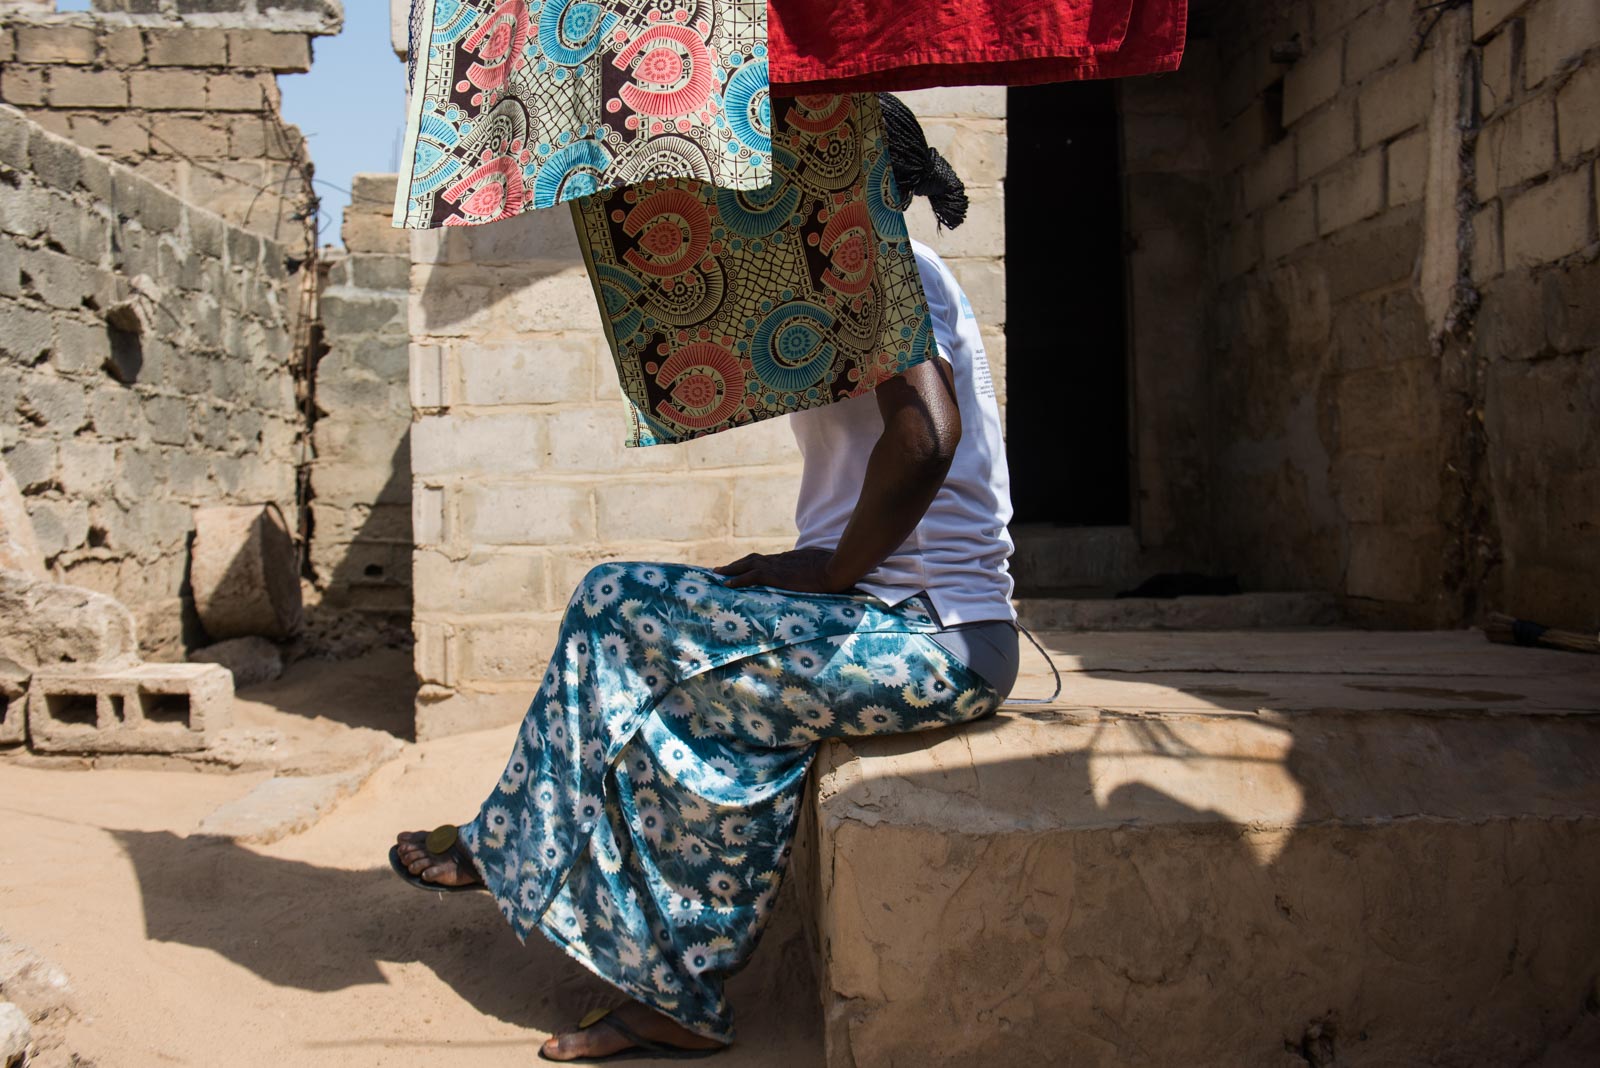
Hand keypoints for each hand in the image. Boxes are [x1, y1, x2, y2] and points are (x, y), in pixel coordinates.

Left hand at [715, 548, 847, 593]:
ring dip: (731, 569)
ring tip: (718, 574)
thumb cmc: (834, 569)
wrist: (835, 569)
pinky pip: (750, 576)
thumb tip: (819, 577)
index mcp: (790, 559)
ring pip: (747, 565)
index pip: (766, 560)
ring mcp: (777, 566)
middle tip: (721, 569)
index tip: (744, 566)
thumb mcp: (821, 569)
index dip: (753, 563)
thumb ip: (814, 571)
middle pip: (752, 559)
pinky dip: (736, 579)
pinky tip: (726, 584)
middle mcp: (780, 560)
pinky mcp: (775, 575)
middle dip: (736, 564)